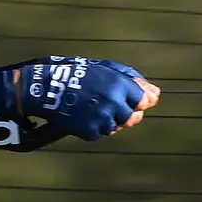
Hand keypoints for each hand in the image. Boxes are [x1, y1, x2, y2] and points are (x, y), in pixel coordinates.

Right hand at [19, 58, 159, 140]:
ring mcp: (102, 119)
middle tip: (109, 104)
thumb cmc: (77, 73)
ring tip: (93, 107)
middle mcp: (114, 103)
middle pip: (133, 117)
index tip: (131, 99)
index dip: (139, 101)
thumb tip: (155, 93)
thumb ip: (132, 80)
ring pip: (117, 126)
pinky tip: (85, 114)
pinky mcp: (91, 132)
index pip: (144, 101)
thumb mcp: (106, 69)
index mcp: (119, 85)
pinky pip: (102, 132)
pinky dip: (96, 126)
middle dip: (126, 112)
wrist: (47, 88)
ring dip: (110, 119)